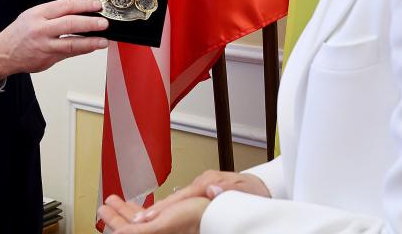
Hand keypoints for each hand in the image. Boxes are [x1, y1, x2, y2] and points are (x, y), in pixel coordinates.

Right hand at [0, 0, 107, 78]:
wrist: (2, 53)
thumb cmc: (20, 32)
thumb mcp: (34, 14)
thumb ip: (56, 10)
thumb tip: (77, 0)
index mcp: (38, 13)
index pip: (64, 5)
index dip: (83, 4)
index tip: (97, 5)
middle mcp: (41, 28)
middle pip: (69, 23)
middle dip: (89, 22)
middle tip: (103, 23)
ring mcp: (44, 45)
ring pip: (70, 43)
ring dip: (90, 42)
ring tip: (103, 41)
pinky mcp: (47, 59)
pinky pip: (68, 54)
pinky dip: (81, 50)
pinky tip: (91, 48)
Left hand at [98, 194, 208, 233]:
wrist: (216, 213)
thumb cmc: (195, 219)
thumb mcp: (162, 224)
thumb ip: (139, 230)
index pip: (125, 232)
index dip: (113, 222)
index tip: (102, 212)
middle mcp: (155, 233)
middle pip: (129, 227)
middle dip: (116, 215)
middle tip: (104, 206)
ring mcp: (161, 229)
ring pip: (137, 221)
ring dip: (125, 211)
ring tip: (113, 201)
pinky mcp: (168, 223)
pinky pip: (149, 218)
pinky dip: (138, 211)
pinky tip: (135, 206)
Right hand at [132, 171, 269, 223]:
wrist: (261, 186)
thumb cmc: (254, 191)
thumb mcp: (244, 191)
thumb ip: (226, 189)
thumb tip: (211, 190)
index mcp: (210, 180)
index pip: (184, 195)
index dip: (167, 206)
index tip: (153, 215)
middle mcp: (202, 182)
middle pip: (176, 197)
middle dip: (157, 209)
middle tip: (139, 220)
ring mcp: (200, 186)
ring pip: (177, 199)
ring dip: (160, 210)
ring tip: (142, 221)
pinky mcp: (201, 191)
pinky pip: (182, 201)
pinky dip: (169, 208)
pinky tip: (158, 216)